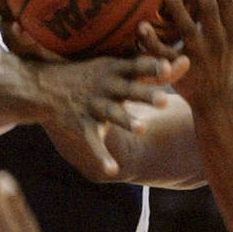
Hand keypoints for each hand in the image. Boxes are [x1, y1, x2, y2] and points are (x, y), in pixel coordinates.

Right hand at [36, 53, 182, 178]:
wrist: (45, 85)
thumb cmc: (93, 74)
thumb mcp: (116, 65)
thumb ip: (151, 68)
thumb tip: (188, 61)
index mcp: (115, 68)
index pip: (136, 66)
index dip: (151, 66)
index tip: (168, 67)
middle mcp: (106, 86)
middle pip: (129, 90)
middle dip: (146, 95)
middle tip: (166, 101)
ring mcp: (93, 105)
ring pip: (112, 114)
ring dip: (127, 121)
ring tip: (142, 129)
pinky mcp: (83, 124)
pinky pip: (93, 142)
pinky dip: (102, 156)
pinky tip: (112, 170)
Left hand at [139, 0, 232, 106]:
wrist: (217, 98)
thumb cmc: (222, 52)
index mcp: (232, 29)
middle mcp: (219, 42)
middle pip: (210, 9)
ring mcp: (199, 57)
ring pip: (189, 31)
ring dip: (178, 9)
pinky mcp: (180, 72)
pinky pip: (164, 55)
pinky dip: (152, 41)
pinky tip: (141, 26)